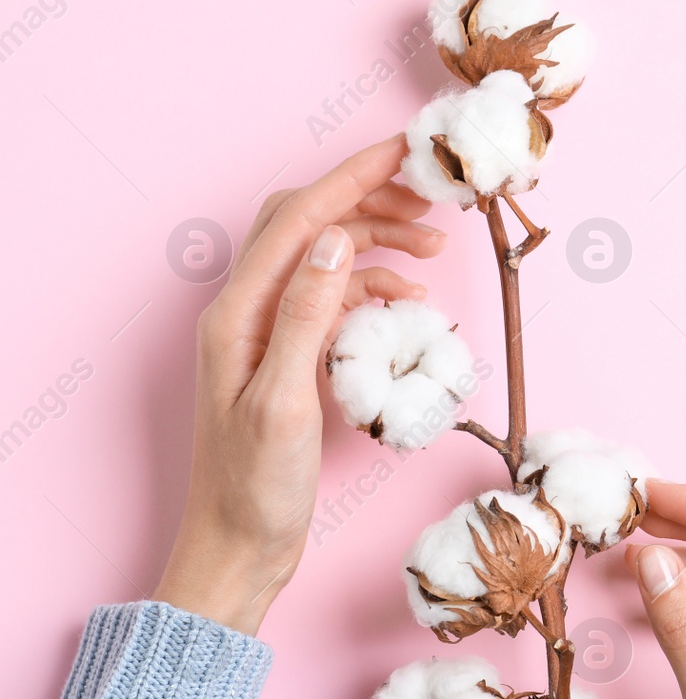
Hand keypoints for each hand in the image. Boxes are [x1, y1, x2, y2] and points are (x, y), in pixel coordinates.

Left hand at [153, 135, 443, 634]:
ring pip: (323, 257)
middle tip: (431, 200)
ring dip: (377, 244)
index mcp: (238, 312)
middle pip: (307, 223)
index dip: (354, 178)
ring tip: (433, 251)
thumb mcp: (285, 401)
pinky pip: (331, 299)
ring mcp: (265, 332)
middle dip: (368, 200)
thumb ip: (305, 315)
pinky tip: (409, 303)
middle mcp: (246, 311)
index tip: (407, 151)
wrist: (239, 547)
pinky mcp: (286, 356)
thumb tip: (334, 238)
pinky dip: (372, 288)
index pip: (300, 219)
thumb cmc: (256, 488)